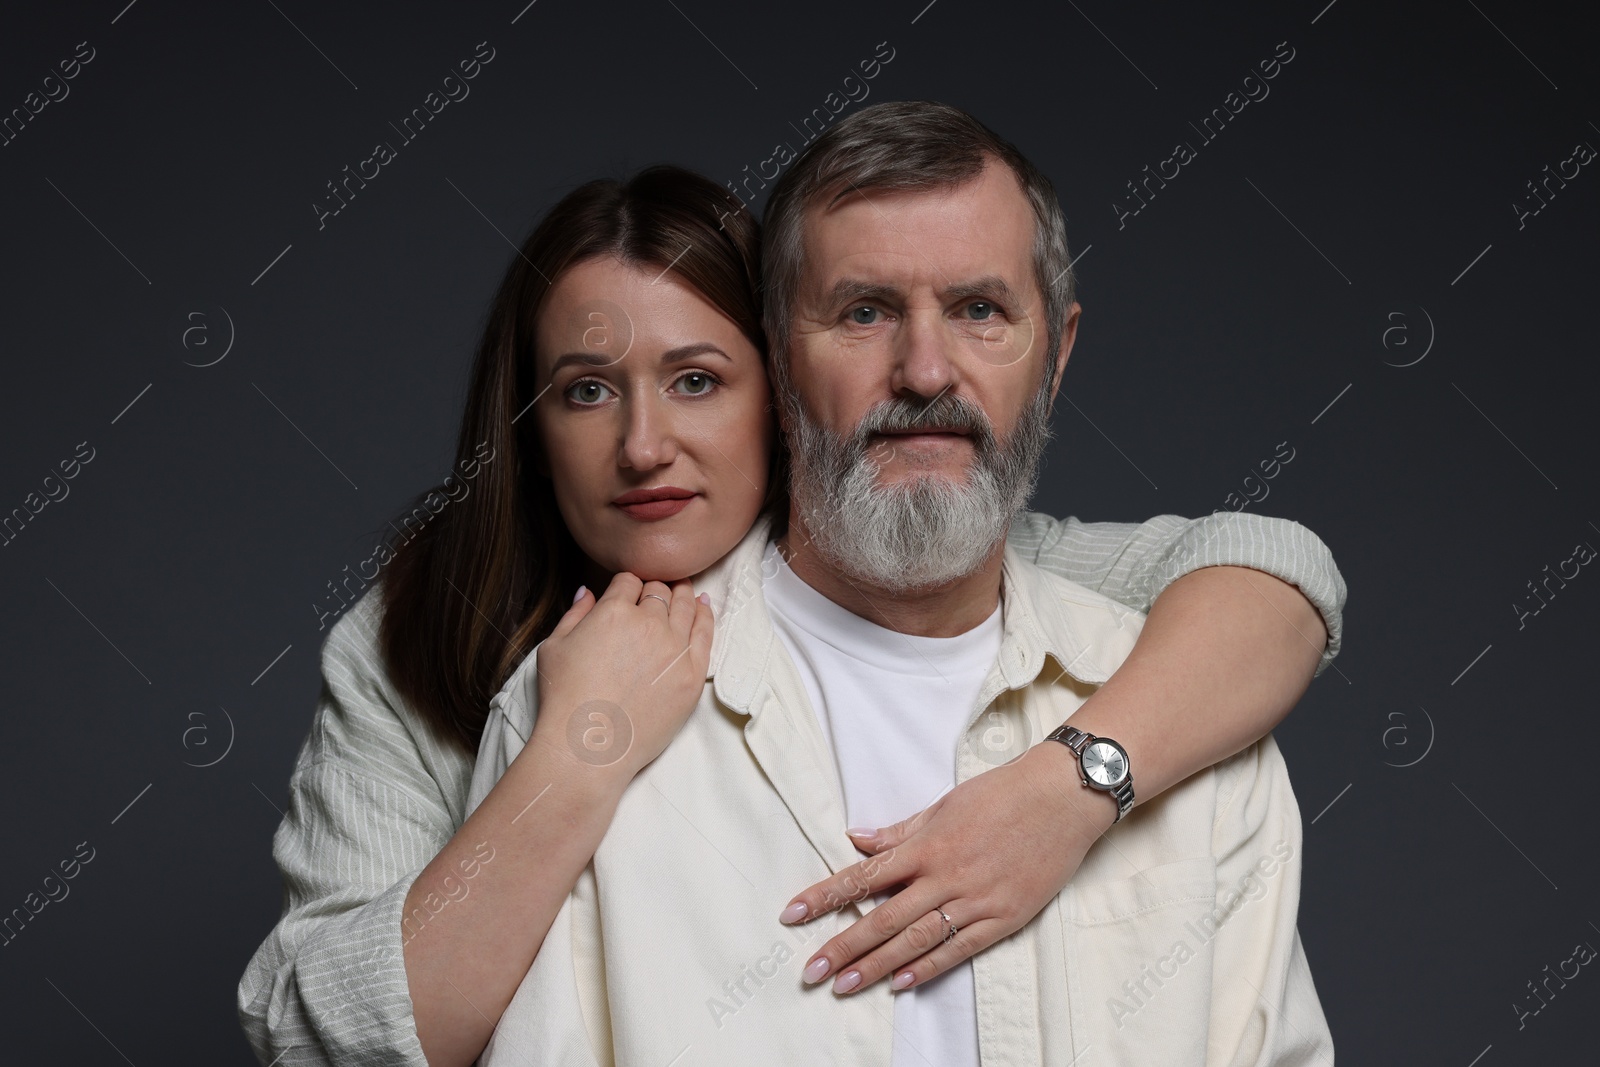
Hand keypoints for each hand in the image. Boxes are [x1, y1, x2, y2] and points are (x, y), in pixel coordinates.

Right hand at [530, 572, 713, 778]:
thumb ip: (575, 613)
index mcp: (613, 611)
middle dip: (655, 588)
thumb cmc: (565, 700)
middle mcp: (648, 623)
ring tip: (683, 591)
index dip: (628, 584)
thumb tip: (588, 591)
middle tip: (656, 592)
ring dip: (683, 595)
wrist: (589, 747)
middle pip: (659, 590)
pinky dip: (705, 615)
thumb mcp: (554, 647)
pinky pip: (706, 633)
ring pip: (686, 605)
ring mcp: (674, 648)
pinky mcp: (692, 674)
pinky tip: (704, 606)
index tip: (629, 592)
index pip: (629, 580)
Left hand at [777, 741, 1115, 993]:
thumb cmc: (1002, 794)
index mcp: (927, 845)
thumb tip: (856, 838)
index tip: (792, 914)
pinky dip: (929, 967)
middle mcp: (945, 876)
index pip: (864, 876)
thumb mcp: (945, 804)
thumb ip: (899, 830)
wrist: (1063, 798)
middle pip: (884, 918)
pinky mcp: (1004, 917)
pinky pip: (959, 949)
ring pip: (916, 940)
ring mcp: (975, 900)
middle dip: (843, 946)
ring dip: (877, 966)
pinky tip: (902, 984)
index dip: (825, 897)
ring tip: (845, 985)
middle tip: (811, 970)